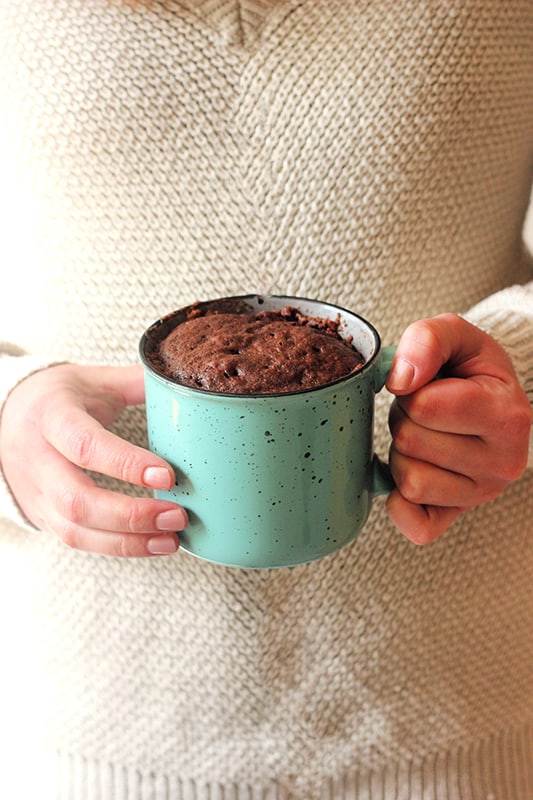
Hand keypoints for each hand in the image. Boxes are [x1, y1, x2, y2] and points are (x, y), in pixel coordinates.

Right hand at [0, 363, 187, 556]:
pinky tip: (153, 543)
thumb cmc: (59, 398)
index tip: (168, 476)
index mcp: (52, 415)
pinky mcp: (42, 515)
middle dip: (131, 515)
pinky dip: (118, 547)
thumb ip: (138, 381)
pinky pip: (78, 541)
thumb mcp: (94, 381)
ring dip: (128, 542)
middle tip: (178, 515)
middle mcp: (38, 458)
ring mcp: (37, 492)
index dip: (126, 464)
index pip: (84, 444)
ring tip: (172, 538)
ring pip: (75, 530)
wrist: (6, 417)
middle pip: (77, 500)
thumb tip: (185, 382)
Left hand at [385, 313, 531, 543]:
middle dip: (404, 418)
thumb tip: (400, 380)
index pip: (425, 407)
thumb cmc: (467, 368)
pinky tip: (414, 469)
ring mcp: (482, 494)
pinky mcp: (457, 516)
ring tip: (424, 434)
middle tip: (424, 411)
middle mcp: (504, 462)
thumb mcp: (454, 334)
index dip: (410, 389)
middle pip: (411, 442)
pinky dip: (399, 499)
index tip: (428, 384)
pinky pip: (413, 523)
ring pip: (408, 480)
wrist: (486, 397)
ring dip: (402, 453)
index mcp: (508, 415)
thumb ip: (427, 340)